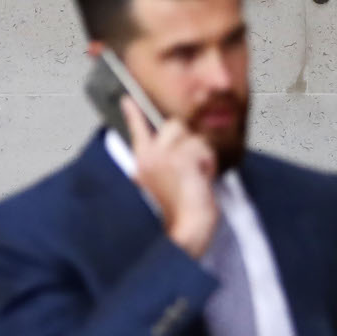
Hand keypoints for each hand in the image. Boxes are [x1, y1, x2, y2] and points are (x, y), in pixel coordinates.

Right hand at [120, 96, 219, 258]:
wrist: (182, 236)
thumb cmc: (177, 220)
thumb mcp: (162, 189)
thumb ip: (164, 167)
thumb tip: (178, 152)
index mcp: (140, 166)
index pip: (136, 131)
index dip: (133, 113)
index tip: (128, 99)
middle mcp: (149, 159)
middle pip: (174, 125)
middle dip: (188, 141)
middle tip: (192, 168)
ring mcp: (164, 158)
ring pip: (192, 136)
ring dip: (202, 155)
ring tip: (196, 179)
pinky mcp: (181, 161)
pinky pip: (203, 148)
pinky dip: (209, 163)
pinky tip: (202, 180)